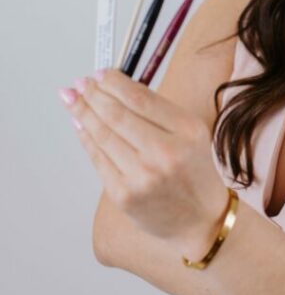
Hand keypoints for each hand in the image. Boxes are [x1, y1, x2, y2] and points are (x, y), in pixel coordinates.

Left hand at [57, 69, 227, 246]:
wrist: (201, 220)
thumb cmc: (193, 172)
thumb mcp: (190, 134)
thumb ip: (157, 111)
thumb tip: (112, 88)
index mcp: (187, 131)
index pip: (140, 98)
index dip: (114, 83)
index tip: (100, 74)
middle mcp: (166, 153)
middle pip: (117, 114)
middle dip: (92, 95)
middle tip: (79, 84)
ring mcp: (143, 176)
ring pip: (103, 135)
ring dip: (83, 113)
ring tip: (72, 100)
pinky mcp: (124, 195)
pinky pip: (98, 159)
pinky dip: (86, 139)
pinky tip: (80, 126)